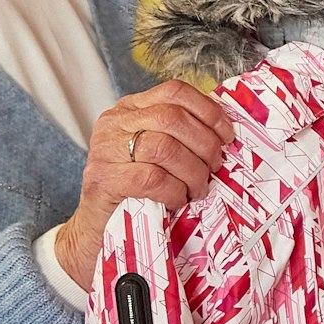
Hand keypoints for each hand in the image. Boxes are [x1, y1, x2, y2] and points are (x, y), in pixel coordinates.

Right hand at [55, 80, 234, 288]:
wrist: (97, 232)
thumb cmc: (137, 193)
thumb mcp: (159, 156)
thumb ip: (181, 137)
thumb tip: (225, 133)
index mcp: (131, 110)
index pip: (174, 92)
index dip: (208, 111)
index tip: (226, 136)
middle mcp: (114, 123)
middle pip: (172, 117)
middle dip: (204, 144)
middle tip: (214, 168)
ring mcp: (105, 150)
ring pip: (164, 147)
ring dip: (192, 171)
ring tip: (197, 189)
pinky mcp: (103, 181)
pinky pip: (151, 178)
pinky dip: (174, 190)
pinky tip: (177, 200)